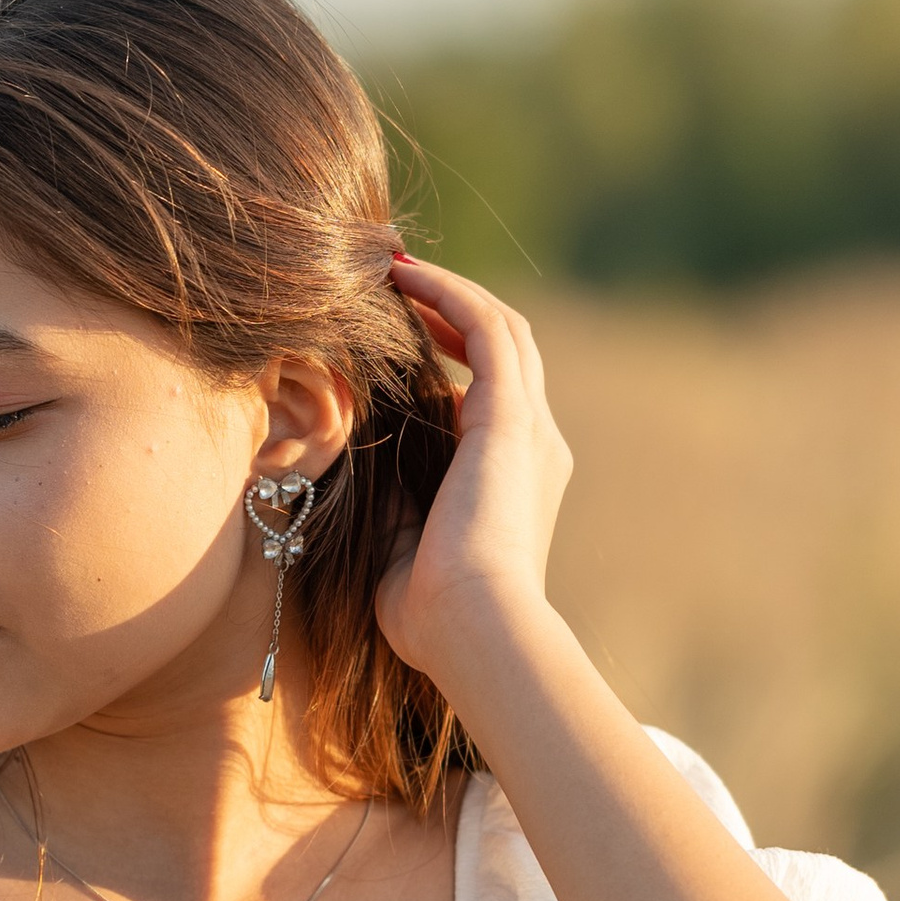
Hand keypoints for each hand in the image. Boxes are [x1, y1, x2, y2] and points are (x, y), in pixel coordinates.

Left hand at [375, 256, 572, 692]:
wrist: (474, 628)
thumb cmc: (431, 615)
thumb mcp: (402, 549)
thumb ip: (394, 505)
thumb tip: (364, 472)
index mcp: (515, 480)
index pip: (491, 397)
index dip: (450, 360)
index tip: (400, 338)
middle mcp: (535, 446)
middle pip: (505, 352)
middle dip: (454, 314)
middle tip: (399, 288)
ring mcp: (531, 429)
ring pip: (502, 330)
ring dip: (452, 294)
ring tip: (398, 271)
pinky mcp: (511, 418)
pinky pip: (488, 330)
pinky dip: (450, 296)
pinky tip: (407, 278)